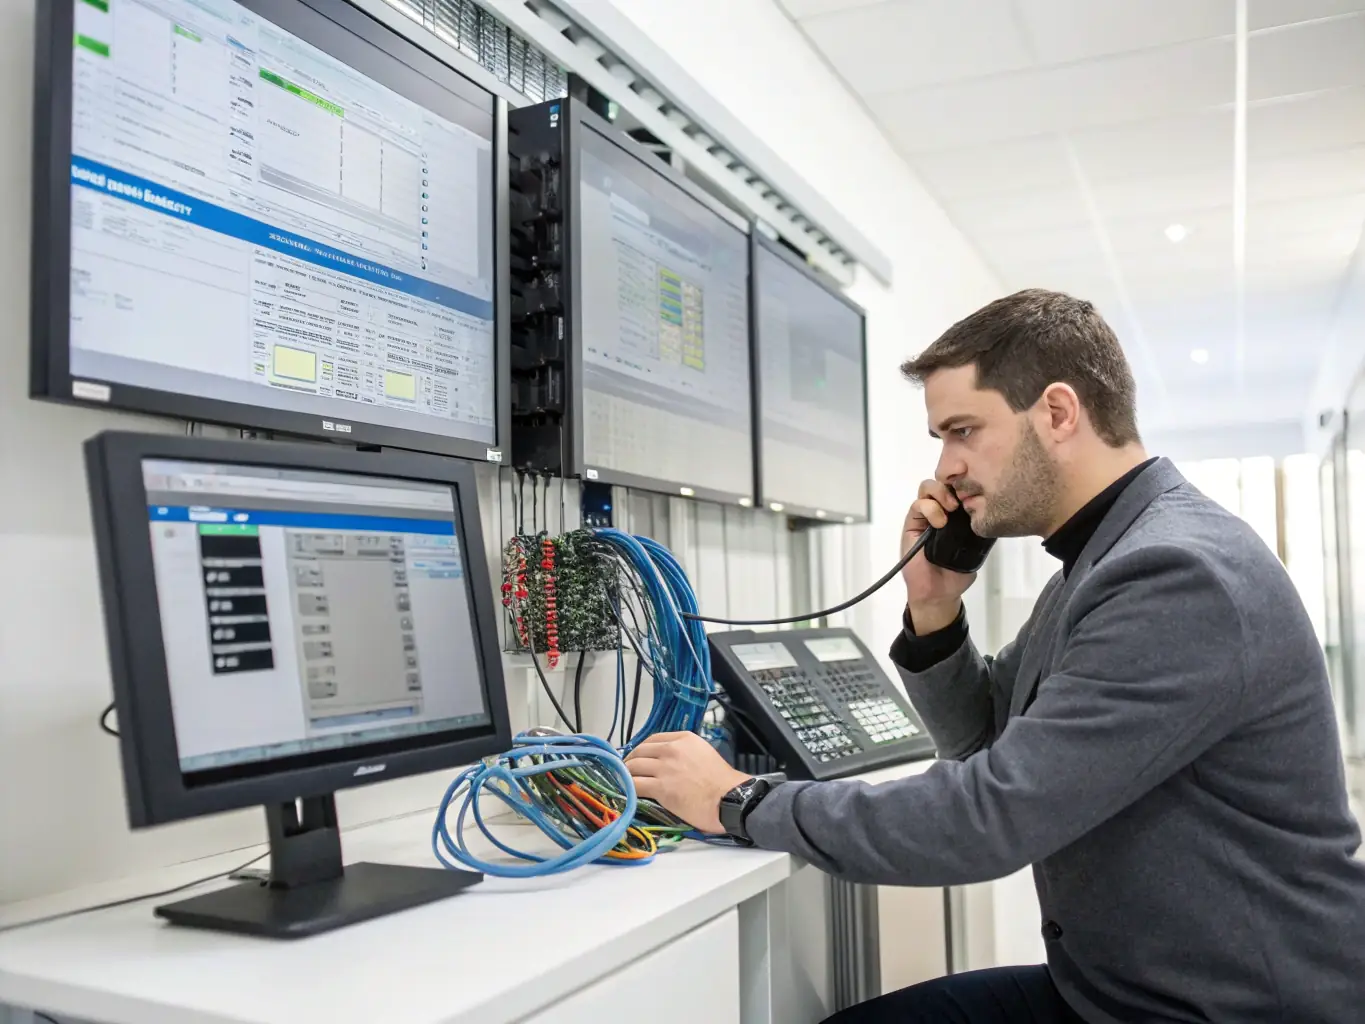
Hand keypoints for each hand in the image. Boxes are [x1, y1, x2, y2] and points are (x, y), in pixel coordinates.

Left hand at [625, 732, 749, 834]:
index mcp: (684, 739)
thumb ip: (686, 754)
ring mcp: (665, 768)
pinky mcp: (660, 787)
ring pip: (633, 767)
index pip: (653, 739)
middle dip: (630, 762)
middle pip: (639, 751)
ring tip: (623, 783)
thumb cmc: (723, 782)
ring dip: (625, 775)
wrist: (731, 799)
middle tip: (626, 772)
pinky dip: (627, 788)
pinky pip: (634, 784)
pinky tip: (625, 793)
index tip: (638, 758)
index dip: (641, 749)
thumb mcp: (704, 754)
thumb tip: (671, 763)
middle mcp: (672, 749)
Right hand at [902, 479, 975, 633]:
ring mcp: (925, 517)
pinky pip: (917, 505)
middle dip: (953, 484)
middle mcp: (941, 511)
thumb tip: (992, 516)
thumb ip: (981, 531)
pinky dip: (929, 509)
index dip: (967, 485)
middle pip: (943, 483)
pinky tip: (939, 522)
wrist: (937, 592)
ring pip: (927, 488)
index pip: (959, 489)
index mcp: (957, 515)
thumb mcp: (976, 549)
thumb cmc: (955, 574)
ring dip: (939, 493)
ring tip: (950, 507)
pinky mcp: (912, 524)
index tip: (977, 492)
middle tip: (963, 499)